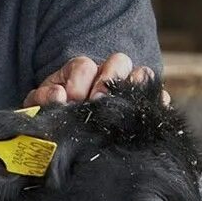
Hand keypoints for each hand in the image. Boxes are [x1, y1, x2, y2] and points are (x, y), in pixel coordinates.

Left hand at [24, 53, 167, 105]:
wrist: (72, 139)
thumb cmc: (56, 115)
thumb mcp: (41, 106)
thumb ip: (43, 99)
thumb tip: (59, 95)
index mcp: (80, 72)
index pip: (84, 66)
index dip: (79, 81)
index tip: (72, 98)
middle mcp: (108, 73)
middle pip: (119, 61)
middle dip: (108, 80)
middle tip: (97, 101)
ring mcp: (129, 87)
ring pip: (142, 73)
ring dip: (134, 86)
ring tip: (124, 106)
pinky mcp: (144, 104)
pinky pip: (160, 96)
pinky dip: (157, 101)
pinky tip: (146, 114)